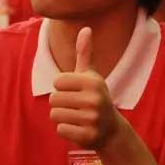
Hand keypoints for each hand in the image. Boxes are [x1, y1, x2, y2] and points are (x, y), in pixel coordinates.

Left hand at [49, 27, 121, 149]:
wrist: (111, 130)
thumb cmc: (95, 97)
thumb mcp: (91, 75)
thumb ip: (85, 52)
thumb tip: (85, 28)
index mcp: (93, 81)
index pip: (57, 81)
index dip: (62, 87)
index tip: (75, 91)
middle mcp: (94, 99)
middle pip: (53, 99)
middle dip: (60, 103)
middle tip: (76, 106)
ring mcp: (92, 119)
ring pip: (55, 114)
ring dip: (62, 117)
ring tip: (77, 116)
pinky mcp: (88, 136)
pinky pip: (60, 129)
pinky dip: (66, 130)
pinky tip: (79, 128)